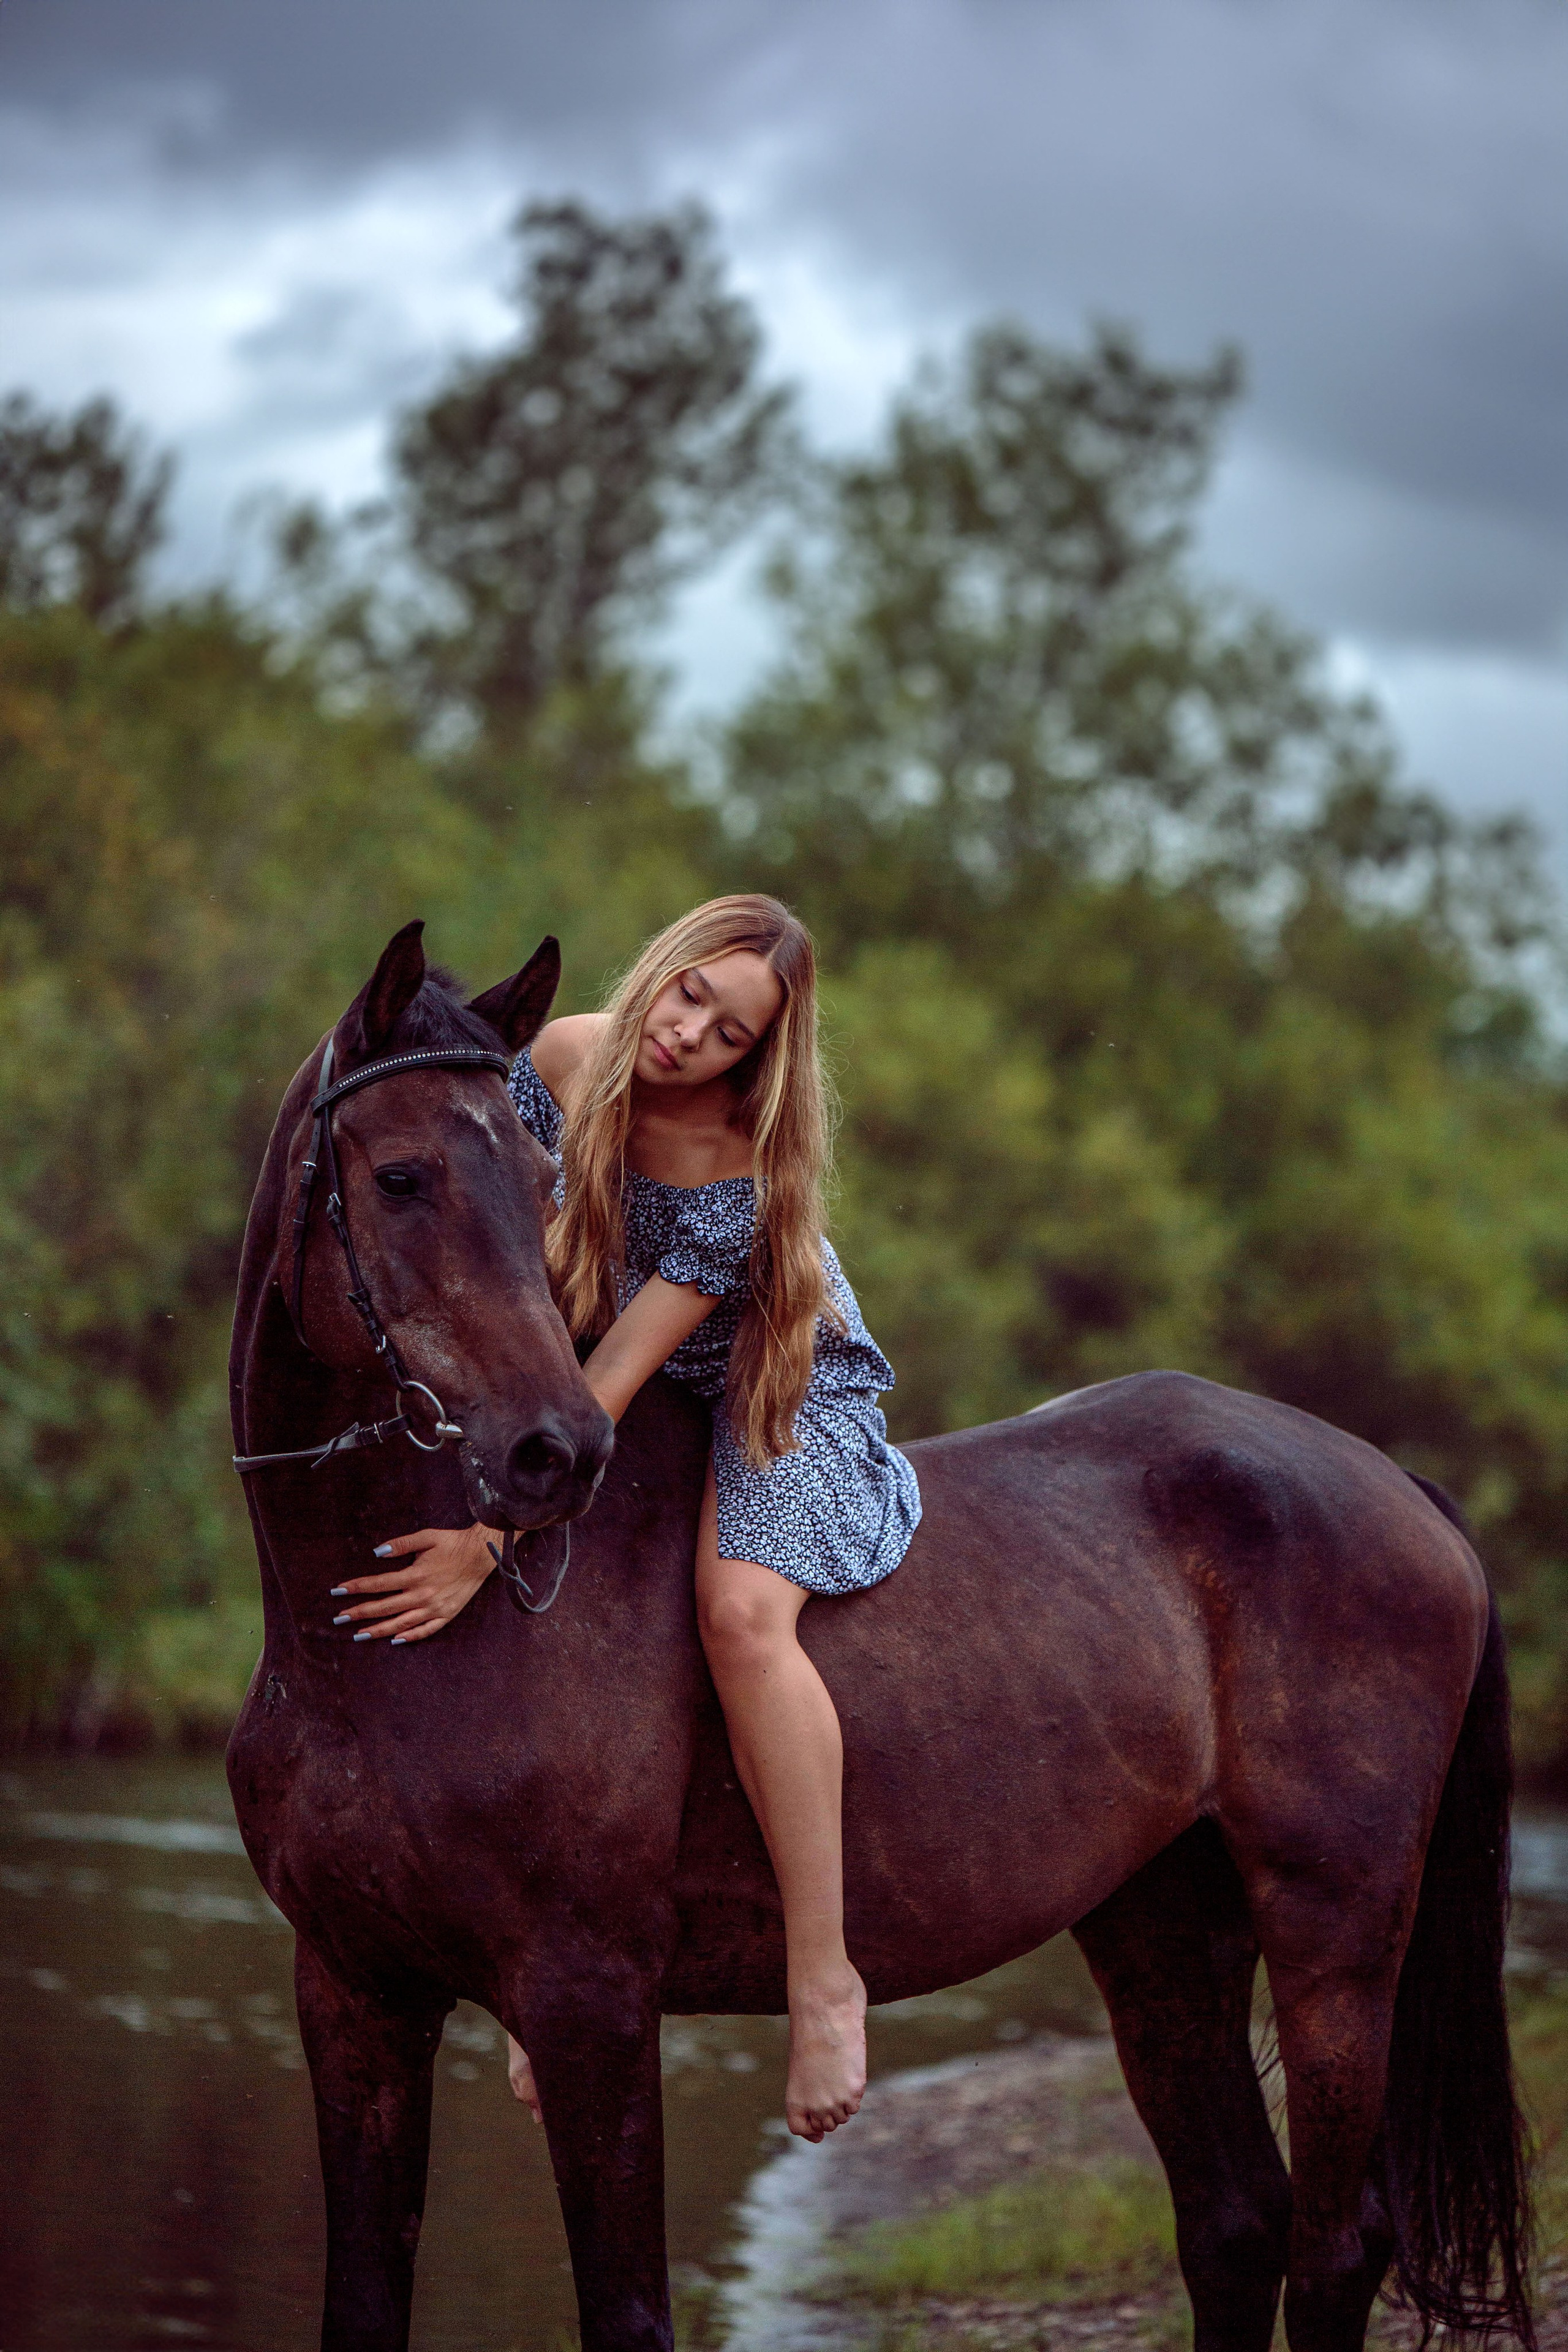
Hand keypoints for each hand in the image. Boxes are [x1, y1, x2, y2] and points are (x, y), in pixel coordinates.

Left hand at [330, 1522, 498, 1643]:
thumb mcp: (426, 1537)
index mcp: (415, 1575)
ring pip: (400, 1623)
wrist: (481, 1554)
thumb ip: (401, 1544)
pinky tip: (395, 1641)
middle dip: (359, 1613)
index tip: (337, 1591)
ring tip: (358, 1635)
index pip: (378, 1583)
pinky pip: (425, 1631)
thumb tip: (377, 1552)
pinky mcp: (447, 1615)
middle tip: (338, 1619)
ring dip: (378, 1630)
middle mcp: (422, 1595)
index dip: (356, 1587)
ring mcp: (435, 1608)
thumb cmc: (452, 1543)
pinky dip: (409, 1637)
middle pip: (384, 1607)